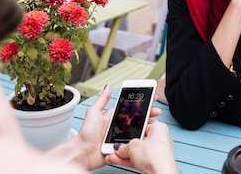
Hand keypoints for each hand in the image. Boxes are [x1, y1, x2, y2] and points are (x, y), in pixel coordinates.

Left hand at [49, 85, 164, 170]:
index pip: (130, 109)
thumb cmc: (86, 134)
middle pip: (137, 119)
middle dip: (148, 115)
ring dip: (147, 127)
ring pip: (138, 132)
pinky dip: (141, 140)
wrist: (83, 153)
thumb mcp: (94, 112)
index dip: (140, 105)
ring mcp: (122, 138)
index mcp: (114, 117)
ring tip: (154, 123)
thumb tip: (108, 86)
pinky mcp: (123, 148)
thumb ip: (102, 100)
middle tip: (156, 111)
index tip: (150, 99)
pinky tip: (147, 136)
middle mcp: (119, 127)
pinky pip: (135, 144)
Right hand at [104, 121, 176, 173]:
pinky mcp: (153, 163)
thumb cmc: (156, 157)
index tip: (121, 134)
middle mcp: (160, 139)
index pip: (142, 125)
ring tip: (113, 155)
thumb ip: (124, 146)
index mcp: (159, 128)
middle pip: (138, 140)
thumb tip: (120, 148)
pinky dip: (128, 161)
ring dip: (124, 154)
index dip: (130, 130)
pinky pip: (138, 160)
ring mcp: (157, 152)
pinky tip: (117, 160)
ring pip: (137, 152)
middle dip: (125, 144)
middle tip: (115, 146)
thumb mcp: (133, 146)